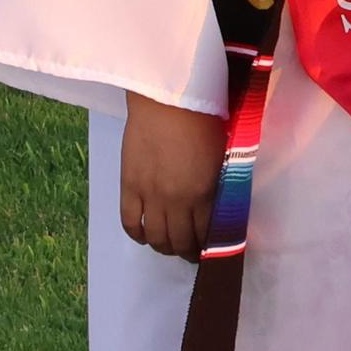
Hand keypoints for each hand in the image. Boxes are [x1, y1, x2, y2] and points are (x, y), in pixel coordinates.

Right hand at [120, 92, 226, 259]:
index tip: (211, 249)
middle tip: (191, 252)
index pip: (207, 234)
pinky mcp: (129, 187)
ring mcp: (150, 196)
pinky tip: (145, 235)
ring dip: (164, 247)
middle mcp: (177, 201)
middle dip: (188, 252)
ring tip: (170, 245)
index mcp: (205, 191)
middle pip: (181, 241)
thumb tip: (218, 204)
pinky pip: (130, 223)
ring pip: (156, 237)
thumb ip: (218, 182)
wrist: (165, 98)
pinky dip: (137, 235)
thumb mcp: (221, 153)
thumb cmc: (203, 116)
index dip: (209, 246)